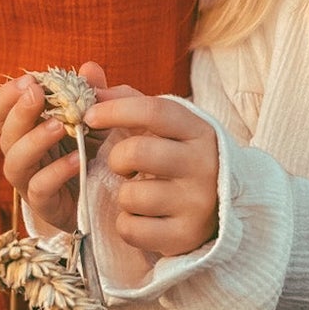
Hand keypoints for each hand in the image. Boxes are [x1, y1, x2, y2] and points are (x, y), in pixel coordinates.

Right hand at [0, 61, 112, 233]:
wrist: (100, 200)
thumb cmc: (90, 153)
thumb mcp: (93, 119)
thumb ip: (90, 94)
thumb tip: (89, 68)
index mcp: (24, 131)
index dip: (7, 95)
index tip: (30, 80)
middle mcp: (20, 155)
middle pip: (5, 133)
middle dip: (19, 111)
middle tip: (37, 94)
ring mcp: (29, 181)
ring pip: (16, 161)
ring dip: (34, 139)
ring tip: (60, 126)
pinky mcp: (45, 204)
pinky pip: (40, 188)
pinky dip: (56, 172)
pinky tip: (77, 159)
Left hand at [82, 93, 219, 258]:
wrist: (222, 212)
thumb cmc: (180, 160)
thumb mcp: (165, 127)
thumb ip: (127, 99)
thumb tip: (86, 72)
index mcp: (199, 131)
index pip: (155, 111)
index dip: (116, 110)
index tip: (90, 115)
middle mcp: (205, 165)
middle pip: (138, 152)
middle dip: (116, 158)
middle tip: (122, 165)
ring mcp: (197, 204)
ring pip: (132, 195)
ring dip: (124, 195)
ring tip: (140, 194)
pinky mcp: (185, 236)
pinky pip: (132, 229)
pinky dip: (127, 224)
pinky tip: (144, 219)